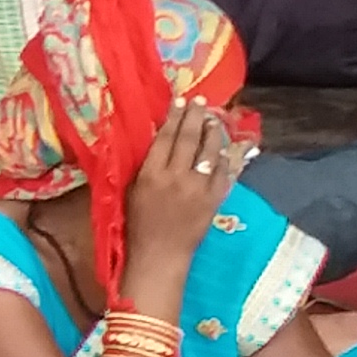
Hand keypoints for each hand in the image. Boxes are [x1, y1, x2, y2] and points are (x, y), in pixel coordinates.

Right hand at [125, 101, 240, 278]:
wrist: (160, 254)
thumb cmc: (138, 223)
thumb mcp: (132, 190)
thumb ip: (145, 166)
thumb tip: (157, 142)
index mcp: (151, 174)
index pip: (165, 137)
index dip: (174, 117)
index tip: (180, 102)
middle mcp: (176, 176)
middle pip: (189, 139)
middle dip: (196, 117)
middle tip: (201, 102)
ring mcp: (198, 187)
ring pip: (210, 152)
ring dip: (213, 133)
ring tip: (214, 120)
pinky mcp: (214, 199)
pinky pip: (223, 173)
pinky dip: (224, 159)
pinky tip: (224, 150)